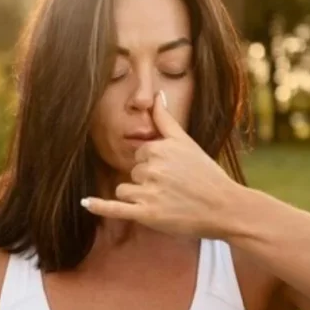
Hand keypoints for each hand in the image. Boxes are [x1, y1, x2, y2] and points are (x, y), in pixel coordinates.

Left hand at [81, 91, 240, 238]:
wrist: (225, 207)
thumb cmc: (207, 174)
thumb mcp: (187, 142)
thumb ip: (166, 119)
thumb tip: (156, 94)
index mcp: (159, 149)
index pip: (140, 154)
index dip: (154, 164)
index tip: (173, 173)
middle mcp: (152, 168)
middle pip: (132, 172)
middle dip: (147, 181)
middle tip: (175, 189)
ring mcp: (148, 192)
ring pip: (124, 190)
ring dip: (138, 197)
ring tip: (165, 202)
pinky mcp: (146, 215)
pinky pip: (115, 208)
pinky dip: (99, 206)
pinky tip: (85, 203)